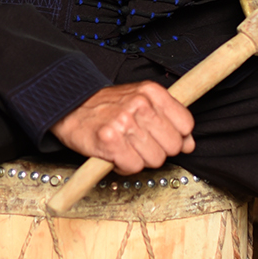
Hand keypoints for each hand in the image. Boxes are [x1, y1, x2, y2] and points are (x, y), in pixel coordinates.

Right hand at [51, 82, 194, 172]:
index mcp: (151, 92)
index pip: (186, 124)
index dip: (176, 136)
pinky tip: (115, 154)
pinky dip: (124, 166)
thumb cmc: (106, 107)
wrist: (69, 107)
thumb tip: (189, 143)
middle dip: (158, 150)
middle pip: (172, 146)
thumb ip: (168, 119)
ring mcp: (125, 122)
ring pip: (155, 159)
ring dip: (140, 159)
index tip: (161, 136)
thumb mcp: (141, 102)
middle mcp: (140, 104)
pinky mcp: (110, 141)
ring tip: (125, 147)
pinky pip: (133, 167)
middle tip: (139, 143)